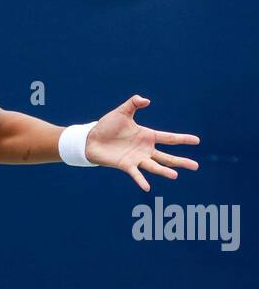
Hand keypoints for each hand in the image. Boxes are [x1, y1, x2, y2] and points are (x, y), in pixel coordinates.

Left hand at [84, 95, 199, 191]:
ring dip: (164, 171)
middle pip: (167, 156)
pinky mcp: (126, 165)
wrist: (91, 139)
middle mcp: (145, 149)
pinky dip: (141, 180)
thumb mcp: (122, 111)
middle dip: (181, 161)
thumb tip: (146, 100)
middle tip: (196, 166)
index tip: (197, 140)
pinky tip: (147, 188)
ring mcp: (136, 158)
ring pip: (154, 166)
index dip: (183, 139)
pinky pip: (135, 174)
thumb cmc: (107, 126)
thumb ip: (134, 103)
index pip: (169, 138)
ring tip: (175, 175)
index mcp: (147, 136)